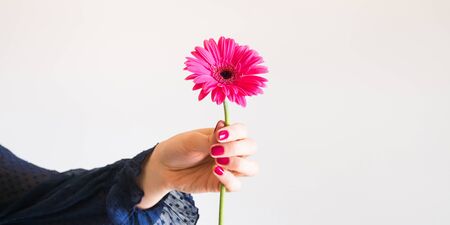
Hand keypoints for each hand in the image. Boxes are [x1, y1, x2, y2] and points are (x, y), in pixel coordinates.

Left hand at [136, 120, 258, 208]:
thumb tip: (223, 129)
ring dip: (238, 164)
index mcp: (225, 136)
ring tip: (218, 161)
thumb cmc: (178, 149)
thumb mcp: (191, 141)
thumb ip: (209, 139)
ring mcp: (228, 168)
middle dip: (237, 148)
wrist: (164, 167)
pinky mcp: (222, 184)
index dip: (236, 132)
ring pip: (251, 168)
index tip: (220, 135)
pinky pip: (236, 185)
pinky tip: (215, 171)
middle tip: (216, 150)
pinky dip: (229, 179)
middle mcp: (231, 151)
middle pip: (251, 147)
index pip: (242, 131)